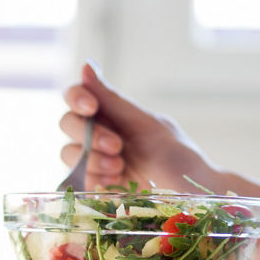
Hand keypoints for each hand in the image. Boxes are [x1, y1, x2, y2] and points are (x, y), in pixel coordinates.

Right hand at [62, 62, 216, 192]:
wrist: (192, 194)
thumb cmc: (176, 155)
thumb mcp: (146, 124)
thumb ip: (113, 100)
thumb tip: (86, 65)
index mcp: (111, 113)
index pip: (76, 96)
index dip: (76, 97)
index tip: (91, 107)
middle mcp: (98, 134)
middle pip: (67, 123)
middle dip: (90, 134)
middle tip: (117, 146)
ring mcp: (94, 161)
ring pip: (68, 153)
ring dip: (93, 159)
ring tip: (120, 168)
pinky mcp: (93, 187)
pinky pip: (77, 180)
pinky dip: (94, 179)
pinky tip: (116, 182)